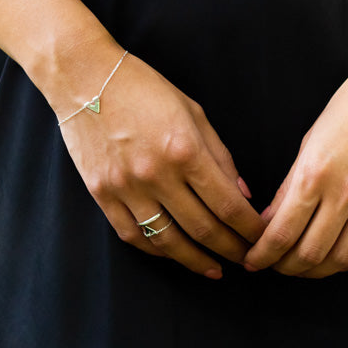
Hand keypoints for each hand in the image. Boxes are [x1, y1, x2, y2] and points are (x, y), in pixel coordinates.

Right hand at [56, 47, 265, 278]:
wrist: (85, 78)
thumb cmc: (144, 89)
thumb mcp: (193, 112)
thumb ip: (220, 155)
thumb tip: (243, 195)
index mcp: (185, 150)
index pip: (228, 205)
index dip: (250, 229)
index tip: (263, 239)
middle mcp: (157, 174)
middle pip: (203, 229)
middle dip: (232, 249)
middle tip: (248, 261)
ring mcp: (126, 187)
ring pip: (168, 241)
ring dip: (197, 260)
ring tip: (216, 268)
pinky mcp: (102, 194)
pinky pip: (133, 235)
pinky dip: (157, 250)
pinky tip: (174, 254)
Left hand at [242, 64, 347, 277]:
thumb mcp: (310, 140)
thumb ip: (291, 184)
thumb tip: (271, 220)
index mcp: (315, 173)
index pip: (282, 232)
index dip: (263, 255)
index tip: (253, 260)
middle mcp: (345, 193)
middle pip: (309, 254)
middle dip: (285, 266)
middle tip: (276, 264)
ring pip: (341, 259)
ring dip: (317, 270)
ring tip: (304, 265)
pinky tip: (339, 259)